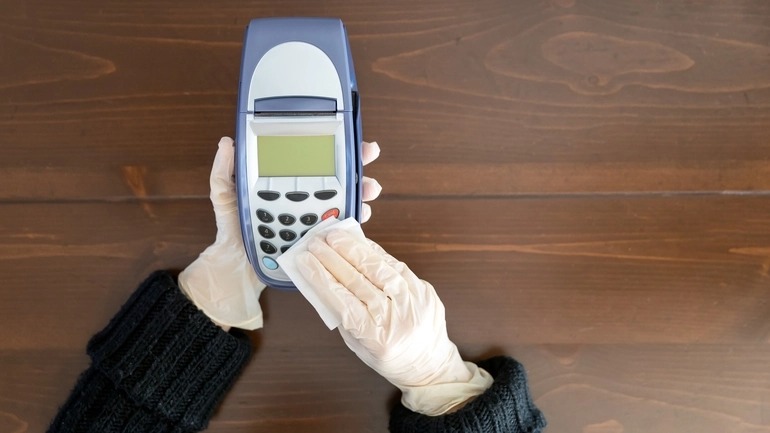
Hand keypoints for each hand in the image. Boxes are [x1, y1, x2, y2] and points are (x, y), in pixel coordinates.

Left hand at [179, 137, 381, 330]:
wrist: (239, 267)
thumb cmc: (234, 230)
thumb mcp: (225, 197)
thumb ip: (224, 171)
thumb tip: (226, 143)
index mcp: (287, 184)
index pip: (314, 160)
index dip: (332, 147)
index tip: (350, 139)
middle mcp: (305, 198)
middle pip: (338, 177)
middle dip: (358, 165)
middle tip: (368, 155)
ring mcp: (315, 218)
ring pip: (346, 200)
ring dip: (362, 191)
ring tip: (369, 188)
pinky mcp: (320, 240)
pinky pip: (342, 228)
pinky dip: (355, 221)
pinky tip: (360, 215)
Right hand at [296, 230, 491, 414]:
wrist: (429, 363)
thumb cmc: (388, 355)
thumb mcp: (357, 344)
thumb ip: (342, 315)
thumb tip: (323, 279)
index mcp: (375, 339)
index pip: (341, 302)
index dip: (320, 278)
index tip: (305, 261)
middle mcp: (396, 319)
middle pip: (357, 281)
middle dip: (332, 258)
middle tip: (315, 243)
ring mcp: (413, 302)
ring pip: (379, 268)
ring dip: (353, 249)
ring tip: (335, 237)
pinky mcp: (424, 289)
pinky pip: (396, 265)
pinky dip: (376, 253)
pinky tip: (360, 243)